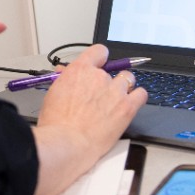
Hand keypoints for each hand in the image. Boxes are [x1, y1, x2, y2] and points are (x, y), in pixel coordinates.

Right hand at [37, 44, 146, 160]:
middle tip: (101, 94)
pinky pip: (141, 94)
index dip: (100, 58)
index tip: (99, 65)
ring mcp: (115, 91)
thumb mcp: (53, 94)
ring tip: (116, 100)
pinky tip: (131, 104)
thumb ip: (64, 80)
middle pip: (112, 69)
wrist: (68, 142)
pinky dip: (137, 97)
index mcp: (80, 70)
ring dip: (123, 87)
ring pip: (128, 79)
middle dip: (107, 80)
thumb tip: (64, 73)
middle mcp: (99, 76)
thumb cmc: (57, 123)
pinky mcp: (127, 107)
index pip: (99, 52)